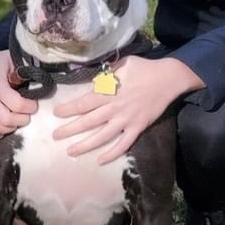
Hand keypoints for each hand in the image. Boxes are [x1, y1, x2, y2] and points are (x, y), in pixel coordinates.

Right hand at [0, 47, 37, 138]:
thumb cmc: (2, 62)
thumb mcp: (14, 59)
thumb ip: (25, 70)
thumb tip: (39, 80)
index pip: (16, 104)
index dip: (29, 107)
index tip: (34, 104)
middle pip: (6, 119)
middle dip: (22, 119)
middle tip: (27, 113)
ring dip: (11, 127)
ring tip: (18, 119)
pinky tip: (6, 125)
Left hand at [52, 56, 203, 164]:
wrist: (168, 78)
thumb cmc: (144, 68)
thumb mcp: (122, 64)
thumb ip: (106, 74)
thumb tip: (93, 83)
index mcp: (109, 91)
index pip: (84, 103)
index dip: (68, 109)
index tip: (56, 113)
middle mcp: (115, 108)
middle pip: (88, 121)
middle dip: (70, 129)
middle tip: (55, 136)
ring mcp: (127, 120)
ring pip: (102, 136)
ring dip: (85, 145)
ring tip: (70, 151)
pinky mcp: (138, 128)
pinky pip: (123, 144)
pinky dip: (112, 153)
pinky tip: (100, 160)